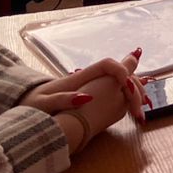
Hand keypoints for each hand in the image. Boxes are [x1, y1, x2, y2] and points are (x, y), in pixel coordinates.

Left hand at [21, 50, 147, 122]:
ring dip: (135, 91)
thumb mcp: (43, 104)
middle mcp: (91, 79)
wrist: (29, 107)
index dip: (120, 69)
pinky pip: (118, 92)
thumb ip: (62, 99)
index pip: (106, 65)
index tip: (126, 84)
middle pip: (120, 73)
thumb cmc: (33, 104)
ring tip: (143, 105)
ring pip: (122, 82)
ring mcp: (95, 87)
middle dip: (134, 86)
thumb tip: (85, 98)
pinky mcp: (96, 96)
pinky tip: (136, 105)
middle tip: (140, 105)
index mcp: (79, 78)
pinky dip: (129, 97)